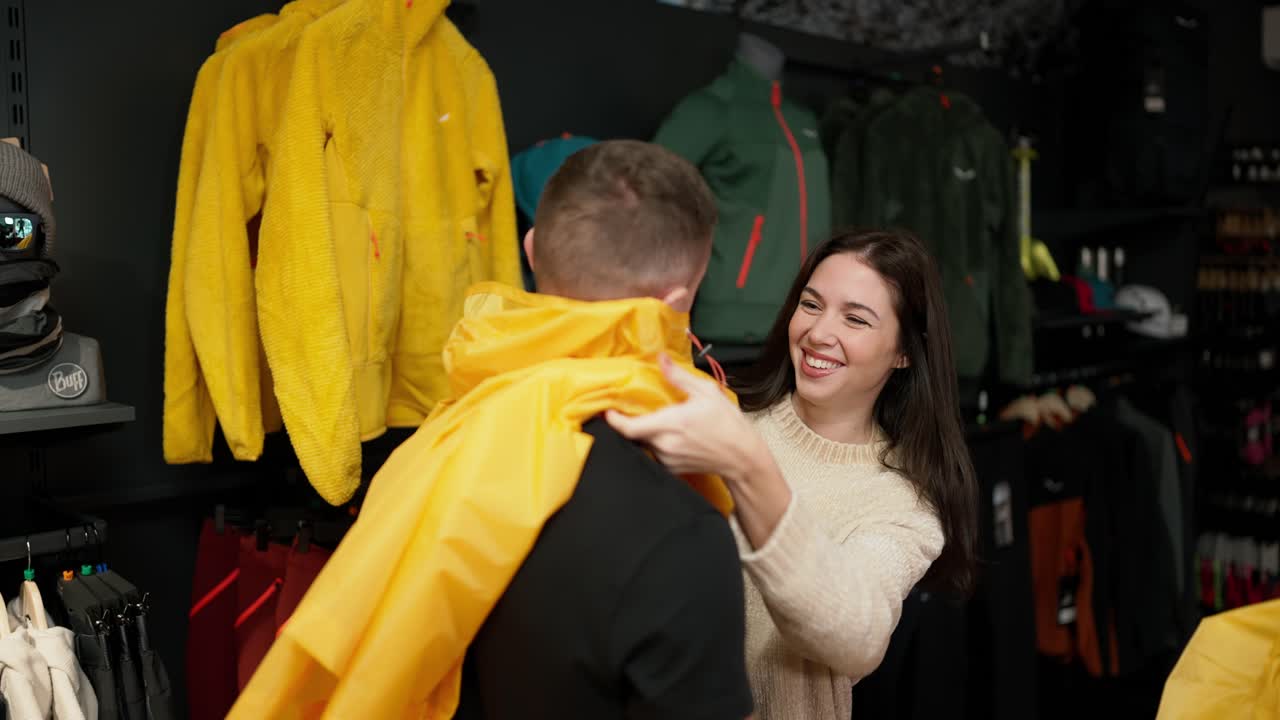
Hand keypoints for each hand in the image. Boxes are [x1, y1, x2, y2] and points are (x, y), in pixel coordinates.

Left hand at [605, 354, 760, 480]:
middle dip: (632, 422)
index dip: (614, 421)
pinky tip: (672, 435)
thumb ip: (679, 377)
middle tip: (635, 409)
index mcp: (670, 424)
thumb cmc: (727, 424)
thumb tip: (662, 359)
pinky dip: (657, 442)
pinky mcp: (672, 468)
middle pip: (634, 434)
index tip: (609, 411)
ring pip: (644, 444)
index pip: (629, 428)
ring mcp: (668, 459)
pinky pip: (655, 453)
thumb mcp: (705, 392)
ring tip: (661, 421)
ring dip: (647, 432)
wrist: (741, 456)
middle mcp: (665, 444)